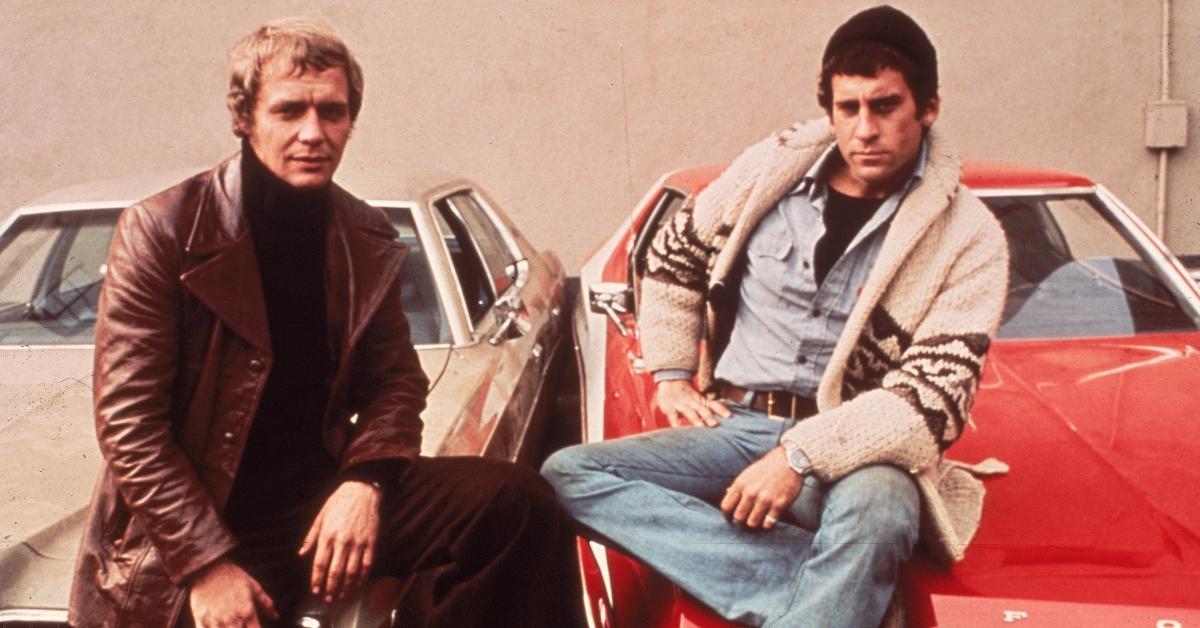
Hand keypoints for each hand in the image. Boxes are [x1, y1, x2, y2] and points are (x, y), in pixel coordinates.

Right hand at [188, 558, 277, 627]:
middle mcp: (233, 618)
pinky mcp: (201, 619)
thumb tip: (276, 617)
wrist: (209, 567)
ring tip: (230, 627)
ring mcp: (216, 620)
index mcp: (248, 611)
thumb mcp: (254, 586)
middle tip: (242, 627)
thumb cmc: (233, 576)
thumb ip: (267, 603)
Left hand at [299, 480, 380, 601]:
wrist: (362, 490)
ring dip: (346, 586)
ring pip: (352, 571)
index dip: (317, 580)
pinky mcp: (371, 542)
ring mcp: (359, 542)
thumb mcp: (320, 516)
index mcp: (328, 535)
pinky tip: (358, 584)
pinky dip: (363, 577)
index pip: (320, 564)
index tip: (315, 591)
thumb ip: (311, 537)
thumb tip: (301, 554)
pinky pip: (367, 564)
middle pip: (335, 571)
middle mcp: (343, 541)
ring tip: (342, 596)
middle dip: (330, 588)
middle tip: (328, 599)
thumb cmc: (339, 502)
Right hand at [654, 379, 730, 426]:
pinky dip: (675, 421)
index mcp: (701, 400)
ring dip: (695, 419)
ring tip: (700, 426)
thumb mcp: (699, 398)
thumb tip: (728, 414)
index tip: (729, 415)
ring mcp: (681, 405)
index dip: (721, 409)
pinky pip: (672, 416)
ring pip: (689, 412)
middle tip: (716, 424)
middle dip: (709, 417)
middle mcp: (693, 403)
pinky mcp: (669, 409)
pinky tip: (678, 427)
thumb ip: (711, 406)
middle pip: (702, 410)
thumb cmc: (688, 394)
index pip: (713, 404)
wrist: (670, 381)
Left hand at [720, 447, 803, 529]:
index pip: (726, 507)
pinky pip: (768, 524)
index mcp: (741, 484)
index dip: (727, 516)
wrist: (788, 460)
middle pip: (738, 517)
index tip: (731, 519)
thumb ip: (737, 485)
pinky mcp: (779, 504)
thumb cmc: (766, 468)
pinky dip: (768, 524)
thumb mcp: (747, 474)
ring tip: (758, 521)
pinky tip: (769, 519)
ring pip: (752, 523)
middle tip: (746, 520)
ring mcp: (765, 499)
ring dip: (754, 524)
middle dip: (741, 522)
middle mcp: (751, 492)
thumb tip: (727, 493)